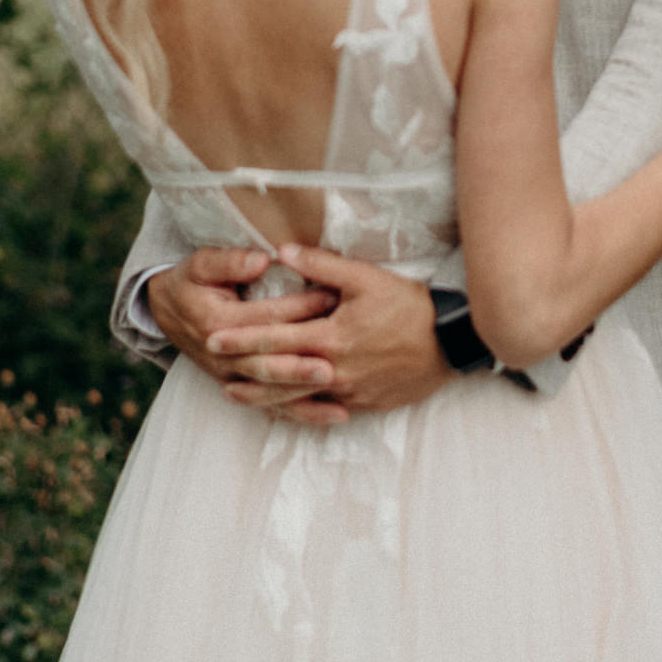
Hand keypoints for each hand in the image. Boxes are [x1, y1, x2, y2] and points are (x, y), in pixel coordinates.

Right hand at [146, 249, 337, 402]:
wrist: (166, 311)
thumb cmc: (190, 282)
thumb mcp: (201, 263)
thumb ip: (230, 262)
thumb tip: (262, 260)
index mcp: (218, 324)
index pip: (266, 317)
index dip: (299, 306)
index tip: (331, 295)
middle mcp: (225, 357)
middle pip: (270, 363)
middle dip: (302, 364)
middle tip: (335, 363)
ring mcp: (231, 377)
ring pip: (272, 391)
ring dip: (305, 394)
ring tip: (338, 393)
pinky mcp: (239, 387)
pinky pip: (273, 405)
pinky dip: (303, 412)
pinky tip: (334, 414)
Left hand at [205, 246, 454, 425]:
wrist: (450, 343)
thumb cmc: (410, 306)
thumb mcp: (367, 278)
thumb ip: (322, 266)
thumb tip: (283, 251)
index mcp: (331, 337)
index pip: (275, 339)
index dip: (241, 338)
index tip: (212, 336)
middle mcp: (334, 370)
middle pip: (277, 374)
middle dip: (242, 368)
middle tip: (213, 364)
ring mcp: (348, 393)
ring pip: (296, 398)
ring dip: (263, 395)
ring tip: (236, 392)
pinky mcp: (363, 404)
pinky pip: (322, 409)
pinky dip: (298, 407)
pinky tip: (284, 405)